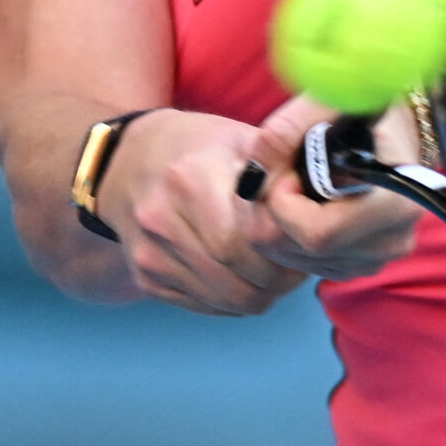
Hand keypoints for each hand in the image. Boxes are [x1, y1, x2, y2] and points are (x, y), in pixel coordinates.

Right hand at [97, 110, 305, 316]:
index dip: (282, 254)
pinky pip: (205, 306)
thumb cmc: (197, 147)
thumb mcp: (237, 139)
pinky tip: (243, 275)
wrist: (127, 161)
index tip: (302, 246)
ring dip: (260, 294)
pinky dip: (233, 299)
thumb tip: (318, 202)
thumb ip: (277, 169)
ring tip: (275, 272)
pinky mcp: (146, 276)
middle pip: (237, 280)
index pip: (244, 242)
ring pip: (226, 300)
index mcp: (189, 180)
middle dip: (278, 282)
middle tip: (296, 267)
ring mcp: (150, 253)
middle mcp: (162, 220)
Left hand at [242, 94, 424, 280]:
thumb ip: (286, 130)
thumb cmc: (362, 111)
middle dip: (271, 213)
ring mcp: (377, 258)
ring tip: (291, 182)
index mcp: (395, 204)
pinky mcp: (359, 265)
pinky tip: (300, 202)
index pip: (318, 234)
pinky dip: (287, 237)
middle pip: (300, 251)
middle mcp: (391, 241)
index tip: (284, 170)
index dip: (284, 205)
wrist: (394, 131)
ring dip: (275, 224)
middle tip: (276, 175)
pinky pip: (303, 265)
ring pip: (295, 261)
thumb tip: (252, 178)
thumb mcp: (327, 103)